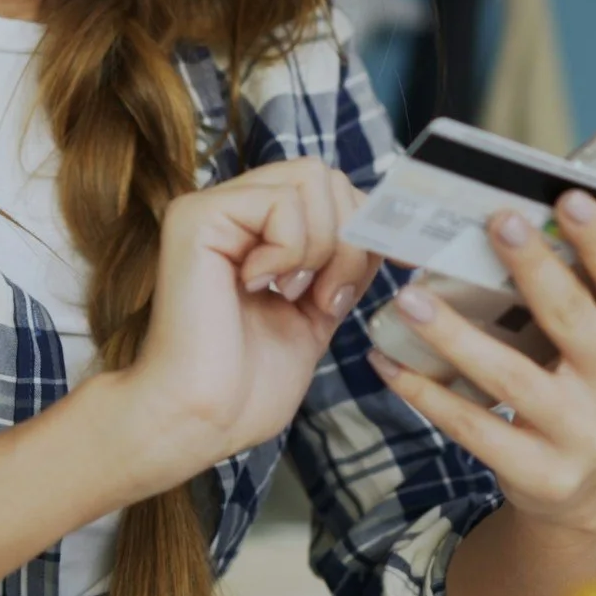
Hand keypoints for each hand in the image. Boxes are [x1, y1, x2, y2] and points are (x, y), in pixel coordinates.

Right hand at [120, 158, 381, 477]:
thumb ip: (342, 265)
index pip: (334, 189)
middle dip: (351, 239)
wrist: (199, 420)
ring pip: (312, 180)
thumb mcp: (317, 312)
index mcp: (259, 230)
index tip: (399, 269)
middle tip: (326, 298)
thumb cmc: (246, 385)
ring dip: (324, 247)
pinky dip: (291, 250)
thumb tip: (383, 226)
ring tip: (295, 295)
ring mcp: (213, 208)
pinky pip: (281, 203)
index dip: (372, 224)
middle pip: (327, 176)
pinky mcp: (197, 217)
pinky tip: (261, 286)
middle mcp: (234, 209)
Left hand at [367, 191, 595, 532]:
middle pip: (573, 320)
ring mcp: (586, 437)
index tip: (569, 197)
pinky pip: (474, 427)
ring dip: (455, 334)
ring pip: (511, 377)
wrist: (582, 482)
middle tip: (495, 221)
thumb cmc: (590, 378)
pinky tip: (389, 360)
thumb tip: (587, 192)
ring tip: (410, 297)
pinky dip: (426, 392)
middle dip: (533, 268)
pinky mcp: (541, 474)